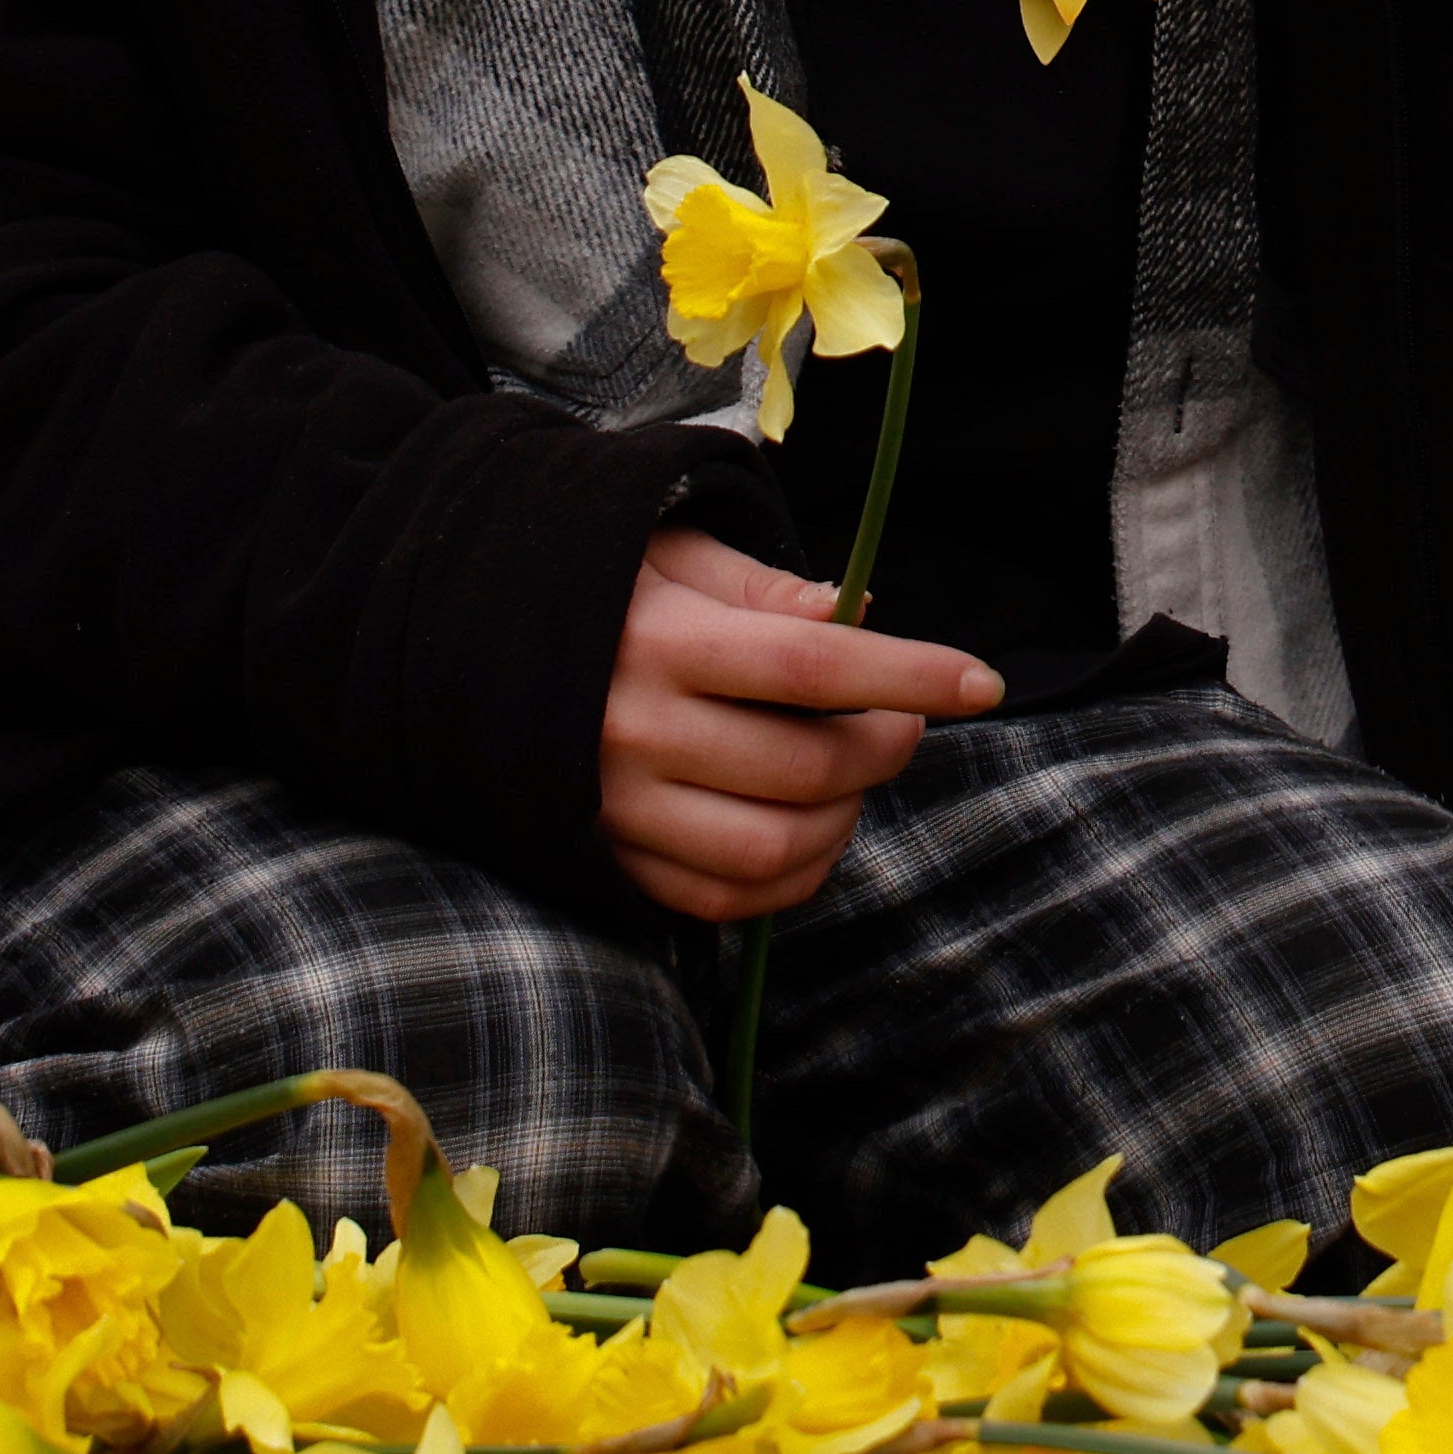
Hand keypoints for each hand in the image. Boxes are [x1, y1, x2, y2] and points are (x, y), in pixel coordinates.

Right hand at [594, 526, 996, 924]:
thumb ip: (764, 587)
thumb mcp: (668, 556)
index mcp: (659, 638)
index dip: (908, 673)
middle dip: (886, 747)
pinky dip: (794, 876)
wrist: (468, 661)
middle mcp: (635, 729)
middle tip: (901, 723)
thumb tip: (859, 614)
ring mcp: (620, 807)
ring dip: (846, 819)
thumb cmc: (599, 596)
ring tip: (851, 779)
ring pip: (777, 845)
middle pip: (806, 764)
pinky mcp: (611, 862)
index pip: (809, 661)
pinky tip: (808, 828)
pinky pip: (728, 898)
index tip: (984, 682)